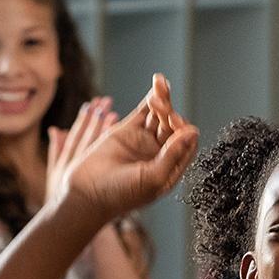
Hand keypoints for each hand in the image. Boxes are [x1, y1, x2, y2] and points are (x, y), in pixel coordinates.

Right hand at [56, 74, 199, 221]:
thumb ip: (173, 155)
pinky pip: (144, 111)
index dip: (184, 131)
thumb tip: (192, 132)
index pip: (187, 144)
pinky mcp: (127, 131)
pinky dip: (152, 97)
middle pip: (174, 126)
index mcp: (170, 169)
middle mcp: (160, 154)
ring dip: (164, 101)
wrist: (87, 193)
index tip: (175, 126)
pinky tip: (159, 83)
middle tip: (163, 112)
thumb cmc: (121, 195)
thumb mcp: (153, 179)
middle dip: (171, 115)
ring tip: (161, 87)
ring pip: (160, 116)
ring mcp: (144, 141)